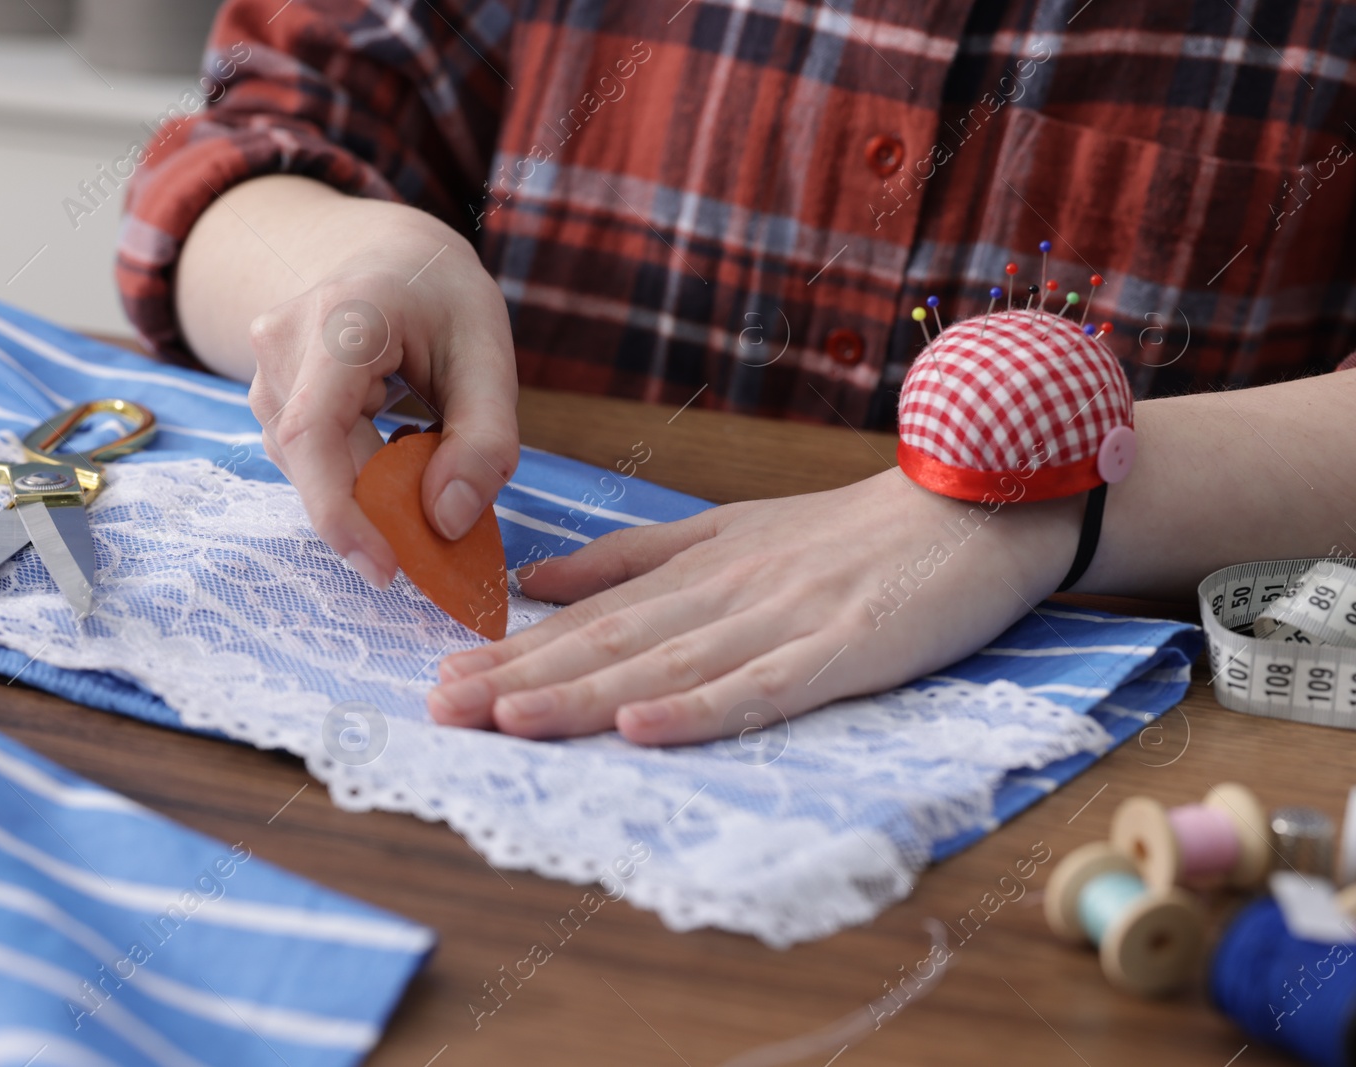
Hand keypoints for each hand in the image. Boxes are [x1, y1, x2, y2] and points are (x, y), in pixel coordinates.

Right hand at [244, 198, 517, 588]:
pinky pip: (306, 461)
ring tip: (423, 447)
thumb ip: (484, 442)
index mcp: (341, 320)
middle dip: (375, 512)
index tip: (388, 569)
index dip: (341, 513)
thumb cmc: (444, 302)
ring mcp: (262, 370)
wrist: (390, 258)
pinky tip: (392, 441)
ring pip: (307, 468)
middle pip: (313, 461)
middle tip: (441, 532)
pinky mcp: (266, 397)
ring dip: (368, 488)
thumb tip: (447, 523)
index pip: (316, 434)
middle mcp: (281, 342)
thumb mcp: (489, 357)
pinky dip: (355, 475)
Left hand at [426, 469, 1082, 743]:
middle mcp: (725, 594)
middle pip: (611, 642)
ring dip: (585, 695)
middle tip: (443, 708)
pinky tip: (643, 727)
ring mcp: (783, 622)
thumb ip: (635, 559)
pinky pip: (762, 687)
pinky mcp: (843, 650)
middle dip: (522, 677)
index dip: (516, 652)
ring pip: (668, 666)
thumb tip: (539, 581)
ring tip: (508, 719)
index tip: (443, 680)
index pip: (592, 619)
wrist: (971, 507)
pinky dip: (699, 709)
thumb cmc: (848, 533)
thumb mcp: (730, 533)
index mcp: (696, 570)